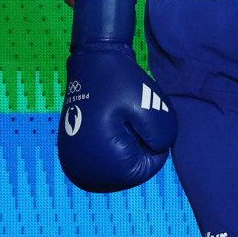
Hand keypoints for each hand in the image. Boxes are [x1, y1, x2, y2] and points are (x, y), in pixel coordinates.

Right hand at [57, 0, 176, 191]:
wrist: (91, 61)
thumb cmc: (120, 82)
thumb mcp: (151, 106)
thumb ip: (164, 136)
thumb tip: (159, 150)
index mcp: (106, 166)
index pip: (149, 166)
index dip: (152, 140)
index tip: (138, 116)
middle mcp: (86, 175)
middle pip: (133, 169)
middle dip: (138, 145)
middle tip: (127, 117)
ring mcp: (76, 167)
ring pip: (120, 165)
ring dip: (125, 145)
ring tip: (116, 118)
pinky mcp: (73, 157)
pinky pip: (105, 161)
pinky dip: (111, 145)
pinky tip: (106, 123)